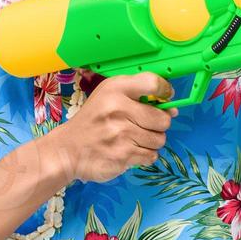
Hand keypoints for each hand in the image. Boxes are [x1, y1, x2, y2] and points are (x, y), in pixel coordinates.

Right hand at [50, 73, 177, 182]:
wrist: (67, 149)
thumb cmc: (93, 120)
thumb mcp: (109, 96)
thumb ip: (139, 96)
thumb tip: (173, 110)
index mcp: (115, 89)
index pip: (153, 83)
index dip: (165, 91)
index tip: (164, 99)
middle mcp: (118, 109)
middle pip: (163, 119)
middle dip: (159, 125)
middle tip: (144, 125)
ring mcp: (121, 134)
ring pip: (159, 140)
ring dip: (151, 142)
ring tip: (134, 139)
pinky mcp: (123, 156)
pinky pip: (151, 156)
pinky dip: (144, 155)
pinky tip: (130, 150)